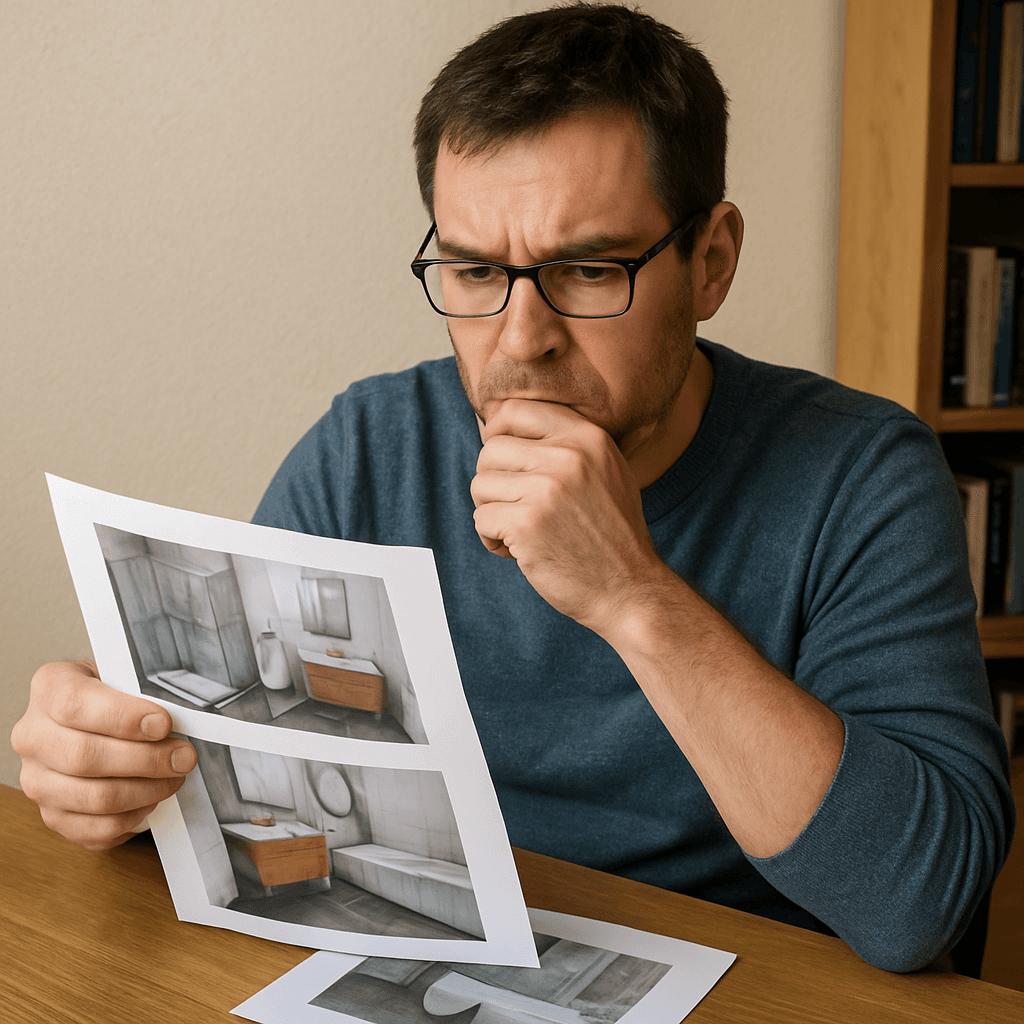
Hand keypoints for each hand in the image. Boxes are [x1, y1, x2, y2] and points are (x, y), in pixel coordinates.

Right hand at [11, 661, 196, 850]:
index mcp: (50, 688)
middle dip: (147, 760)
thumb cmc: (115, 694)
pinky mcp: (53, 815)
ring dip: (146, 790)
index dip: (123, 717)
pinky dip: (132, 817)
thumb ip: (144, 692)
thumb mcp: (125, 675)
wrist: (96, 718)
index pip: (75, 704)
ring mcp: (38, 780)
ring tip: (174, 777)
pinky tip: (151, 799)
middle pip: (85, 756)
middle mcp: (33, 735)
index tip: (163, 724)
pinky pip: (96, 829)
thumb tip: (178, 720)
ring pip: (94, 797)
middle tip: (184, 757)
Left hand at [471, 399, 663, 631]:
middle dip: (493, 482)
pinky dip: (491, 540)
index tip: (502, 462)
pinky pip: (481, 519)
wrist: (630, 590)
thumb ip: (567, 445)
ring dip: (491, 512)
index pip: (515, 411)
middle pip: (490, 450)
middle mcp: (569, 456)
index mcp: (588, 437)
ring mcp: (548, 489)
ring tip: (518, 532)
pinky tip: (516, 552)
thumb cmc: (611, 535)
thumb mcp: (607, 472)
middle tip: (513, 508)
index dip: (496, 433)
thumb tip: (500, 425)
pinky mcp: (527, 523)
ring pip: (480, 484)